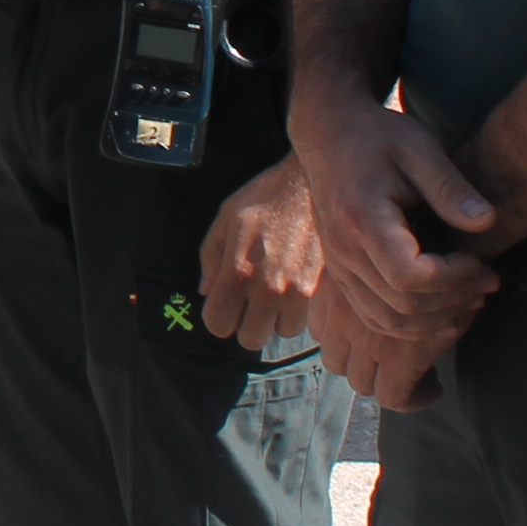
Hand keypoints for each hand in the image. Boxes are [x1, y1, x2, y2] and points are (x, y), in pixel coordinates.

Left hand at [197, 156, 324, 344]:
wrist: (310, 186)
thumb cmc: (263, 198)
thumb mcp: (224, 219)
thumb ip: (211, 259)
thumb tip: (206, 292)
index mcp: (238, 271)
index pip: (218, 324)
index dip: (217, 318)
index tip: (223, 307)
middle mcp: (267, 288)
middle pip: (250, 339)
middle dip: (245, 325)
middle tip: (248, 305)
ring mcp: (297, 292)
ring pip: (281, 333)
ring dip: (274, 320)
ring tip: (274, 296)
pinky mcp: (320, 289)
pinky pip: (305, 319)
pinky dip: (297, 312)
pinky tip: (292, 288)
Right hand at [292, 89, 497, 404]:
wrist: (327, 134)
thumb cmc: (376, 136)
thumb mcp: (418, 147)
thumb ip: (451, 186)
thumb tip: (487, 221)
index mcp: (363, 219)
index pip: (410, 277)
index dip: (454, 279)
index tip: (479, 262)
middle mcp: (345, 251)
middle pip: (403, 306)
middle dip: (455, 301)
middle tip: (489, 281)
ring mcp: (339, 266)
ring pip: (388, 321)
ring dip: (436, 320)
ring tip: (471, 297)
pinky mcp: (342, 273)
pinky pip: (375, 317)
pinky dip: (412, 324)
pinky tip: (441, 308)